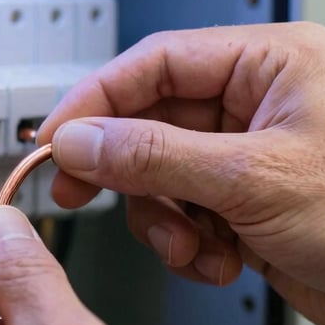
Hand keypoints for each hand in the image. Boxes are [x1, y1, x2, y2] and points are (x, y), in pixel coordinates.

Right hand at [38, 22, 324, 324]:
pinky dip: (189, 244)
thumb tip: (83, 138)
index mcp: (270, 63)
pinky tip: (221, 261)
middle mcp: (255, 103)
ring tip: (191, 245)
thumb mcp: (253, 179)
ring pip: (159, 175)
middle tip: (79, 191)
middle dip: (126, 170)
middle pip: (149, 122)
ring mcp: (248, 157)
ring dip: (163, 219)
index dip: (96, 99)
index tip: (55, 136)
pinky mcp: (245, 203)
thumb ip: (155, 155)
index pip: (154, 64)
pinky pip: (183, 213)